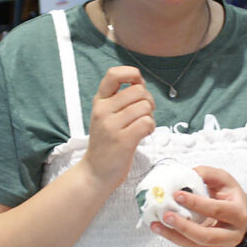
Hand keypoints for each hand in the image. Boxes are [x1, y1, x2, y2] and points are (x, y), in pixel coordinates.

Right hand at [81, 66, 154, 189]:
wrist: (96, 172)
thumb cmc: (107, 142)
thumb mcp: (105, 115)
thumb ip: (119, 98)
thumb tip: (140, 82)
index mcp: (99, 101)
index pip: (114, 74)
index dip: (132, 74)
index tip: (138, 84)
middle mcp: (103, 110)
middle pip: (138, 91)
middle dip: (148, 100)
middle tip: (144, 113)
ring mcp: (111, 125)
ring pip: (145, 107)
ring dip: (150, 116)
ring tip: (141, 126)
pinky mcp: (123, 140)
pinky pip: (147, 122)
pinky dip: (150, 127)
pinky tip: (143, 134)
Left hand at [151, 166, 246, 246]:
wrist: (244, 217)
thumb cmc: (231, 196)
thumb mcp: (224, 180)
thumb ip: (207, 174)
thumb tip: (187, 173)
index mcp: (238, 212)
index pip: (216, 210)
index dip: (196, 203)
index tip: (177, 195)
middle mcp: (233, 233)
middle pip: (207, 235)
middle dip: (184, 226)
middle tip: (166, 215)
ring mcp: (223, 246)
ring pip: (197, 245)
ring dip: (175, 236)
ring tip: (157, 225)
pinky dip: (176, 239)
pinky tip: (163, 230)